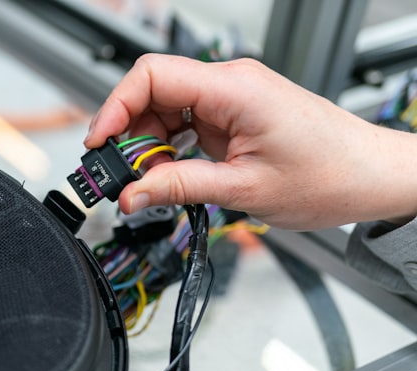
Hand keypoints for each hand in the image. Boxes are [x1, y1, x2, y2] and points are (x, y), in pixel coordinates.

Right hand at [86, 54, 416, 228]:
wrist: (370, 177)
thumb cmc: (329, 175)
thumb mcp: (243, 191)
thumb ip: (179, 188)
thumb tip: (130, 195)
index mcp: (234, 90)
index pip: (152, 76)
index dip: (116, 107)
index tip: (100, 144)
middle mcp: (230, 85)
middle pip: (152, 93)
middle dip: (127, 134)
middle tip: (120, 177)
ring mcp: (230, 99)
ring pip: (164, 110)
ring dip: (147, 146)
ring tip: (147, 183)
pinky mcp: (232, 115)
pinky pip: (183, 123)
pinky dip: (168, 150)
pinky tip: (168, 175)